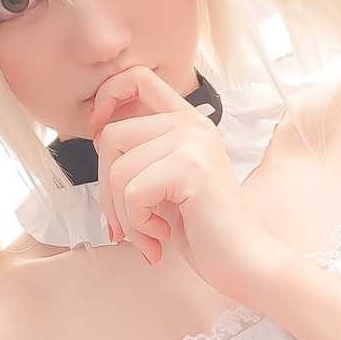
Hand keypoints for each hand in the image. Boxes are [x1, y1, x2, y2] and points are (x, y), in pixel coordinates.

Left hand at [88, 66, 292, 302]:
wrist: (245, 261)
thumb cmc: (204, 229)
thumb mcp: (165, 181)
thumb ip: (140, 153)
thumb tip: (95, 135)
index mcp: (186, 121)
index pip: (137, 78)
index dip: (106, 99)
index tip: (98, 139)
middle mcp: (191, 124)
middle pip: (111, 136)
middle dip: (105, 189)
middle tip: (124, 224)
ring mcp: (193, 143)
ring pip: (118, 170)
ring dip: (124, 216)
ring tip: (148, 235)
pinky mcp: (191, 169)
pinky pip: (132, 193)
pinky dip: (137, 225)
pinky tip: (161, 235)